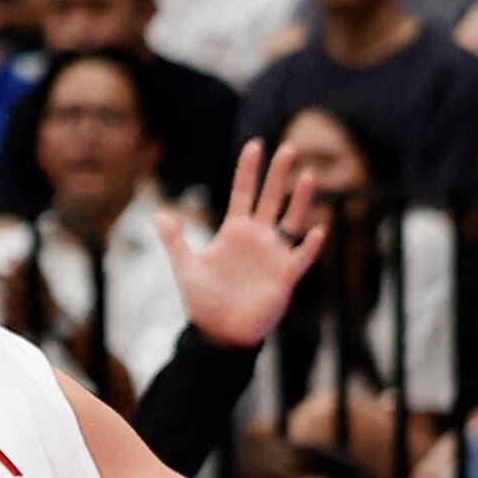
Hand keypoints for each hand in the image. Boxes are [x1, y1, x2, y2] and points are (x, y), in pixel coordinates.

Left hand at [157, 141, 328, 348]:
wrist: (219, 332)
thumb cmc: (205, 300)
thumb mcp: (186, 266)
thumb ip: (175, 240)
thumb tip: (159, 214)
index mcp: (234, 232)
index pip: (243, 194)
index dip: (249, 171)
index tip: (255, 145)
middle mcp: (258, 238)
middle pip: (271, 199)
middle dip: (279, 175)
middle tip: (289, 148)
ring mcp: (273, 255)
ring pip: (292, 221)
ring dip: (301, 200)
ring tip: (309, 176)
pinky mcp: (284, 276)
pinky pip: (301, 258)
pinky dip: (309, 246)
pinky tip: (318, 231)